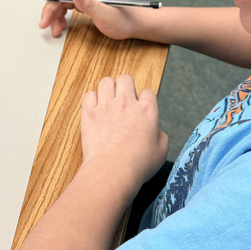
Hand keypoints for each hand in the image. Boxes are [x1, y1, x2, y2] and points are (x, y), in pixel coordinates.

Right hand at [37, 0, 143, 39]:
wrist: (135, 26)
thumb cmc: (125, 20)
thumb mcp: (107, 14)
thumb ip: (90, 4)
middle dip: (50, 7)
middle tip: (44, 23)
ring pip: (63, 2)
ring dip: (54, 15)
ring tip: (54, 30)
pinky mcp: (86, 5)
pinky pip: (68, 8)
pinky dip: (61, 17)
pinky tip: (60, 27)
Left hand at [80, 75, 168, 193]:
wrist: (112, 170)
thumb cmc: (137, 164)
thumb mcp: (161, 152)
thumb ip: (161, 136)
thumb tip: (156, 132)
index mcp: (147, 111)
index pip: (147, 92)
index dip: (144, 100)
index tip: (140, 109)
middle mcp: (126, 103)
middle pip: (125, 79)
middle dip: (125, 87)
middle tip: (123, 100)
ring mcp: (106, 106)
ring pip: (106, 81)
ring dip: (108, 89)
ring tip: (107, 100)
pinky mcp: (89, 112)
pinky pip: (89, 94)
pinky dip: (92, 99)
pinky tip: (95, 109)